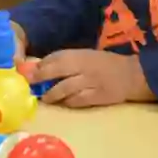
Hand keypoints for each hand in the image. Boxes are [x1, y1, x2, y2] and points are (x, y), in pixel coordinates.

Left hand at [31, 49, 153, 107]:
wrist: (131, 75)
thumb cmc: (103, 64)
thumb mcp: (84, 56)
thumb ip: (64, 61)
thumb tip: (38, 68)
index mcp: (80, 54)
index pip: (55, 58)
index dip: (39, 66)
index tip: (26, 73)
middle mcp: (84, 66)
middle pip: (57, 71)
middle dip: (41, 79)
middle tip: (30, 86)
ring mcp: (91, 82)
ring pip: (65, 89)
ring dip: (52, 95)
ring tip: (45, 98)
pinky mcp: (98, 96)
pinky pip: (78, 101)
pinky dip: (68, 102)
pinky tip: (63, 103)